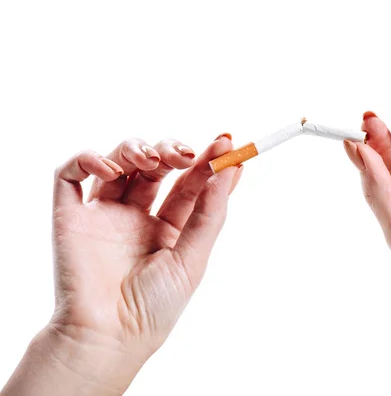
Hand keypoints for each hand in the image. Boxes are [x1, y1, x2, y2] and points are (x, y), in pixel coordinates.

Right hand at [2, 134, 241, 394]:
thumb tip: (230, 169)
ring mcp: (104, 213)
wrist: (109, 336)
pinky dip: (88, 159)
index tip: (226, 142)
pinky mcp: (71, 214)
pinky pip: (71, 174)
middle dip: (172, 150)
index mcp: (168, 227)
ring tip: (152, 159)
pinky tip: (111, 169)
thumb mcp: (194, 258)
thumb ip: (210, 213)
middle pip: (156, 166)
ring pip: (118, 161)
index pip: (189, 183)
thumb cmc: (155, 305)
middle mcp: (136, 216)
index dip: (207, 161)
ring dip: (137, 148)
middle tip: (185, 153)